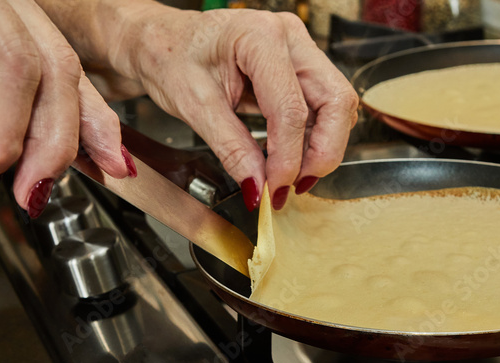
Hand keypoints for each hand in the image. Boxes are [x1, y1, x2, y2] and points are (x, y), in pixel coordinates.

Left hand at [113, 7, 358, 209]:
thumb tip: (259, 187)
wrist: (162, 41)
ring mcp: (299, 50)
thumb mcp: (193, 106)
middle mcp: (288, 37)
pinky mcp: (299, 66)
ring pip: (337, 104)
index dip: (288, 157)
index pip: (291, 109)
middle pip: (335, 100)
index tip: (274, 189)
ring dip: (321, 146)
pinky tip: (289, 158)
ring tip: (290, 176)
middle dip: (323, 151)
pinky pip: (323, 106)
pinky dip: (312, 137)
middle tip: (296, 185)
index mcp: (258, 36)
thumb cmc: (170, 57)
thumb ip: (231, 148)